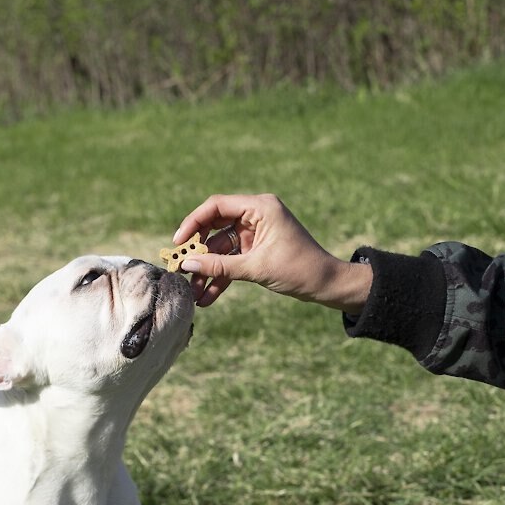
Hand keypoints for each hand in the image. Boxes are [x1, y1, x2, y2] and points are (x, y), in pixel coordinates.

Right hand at [172, 193, 372, 309]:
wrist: (326, 285)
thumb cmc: (299, 269)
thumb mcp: (257, 268)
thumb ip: (221, 266)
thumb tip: (188, 265)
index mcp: (260, 208)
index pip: (217, 206)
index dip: (193, 223)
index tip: (178, 243)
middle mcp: (256, 216)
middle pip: (215, 228)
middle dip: (198, 252)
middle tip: (180, 270)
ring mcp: (255, 234)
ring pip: (221, 250)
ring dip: (208, 271)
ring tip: (192, 293)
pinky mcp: (256, 251)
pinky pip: (232, 262)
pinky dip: (221, 278)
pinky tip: (207, 297)